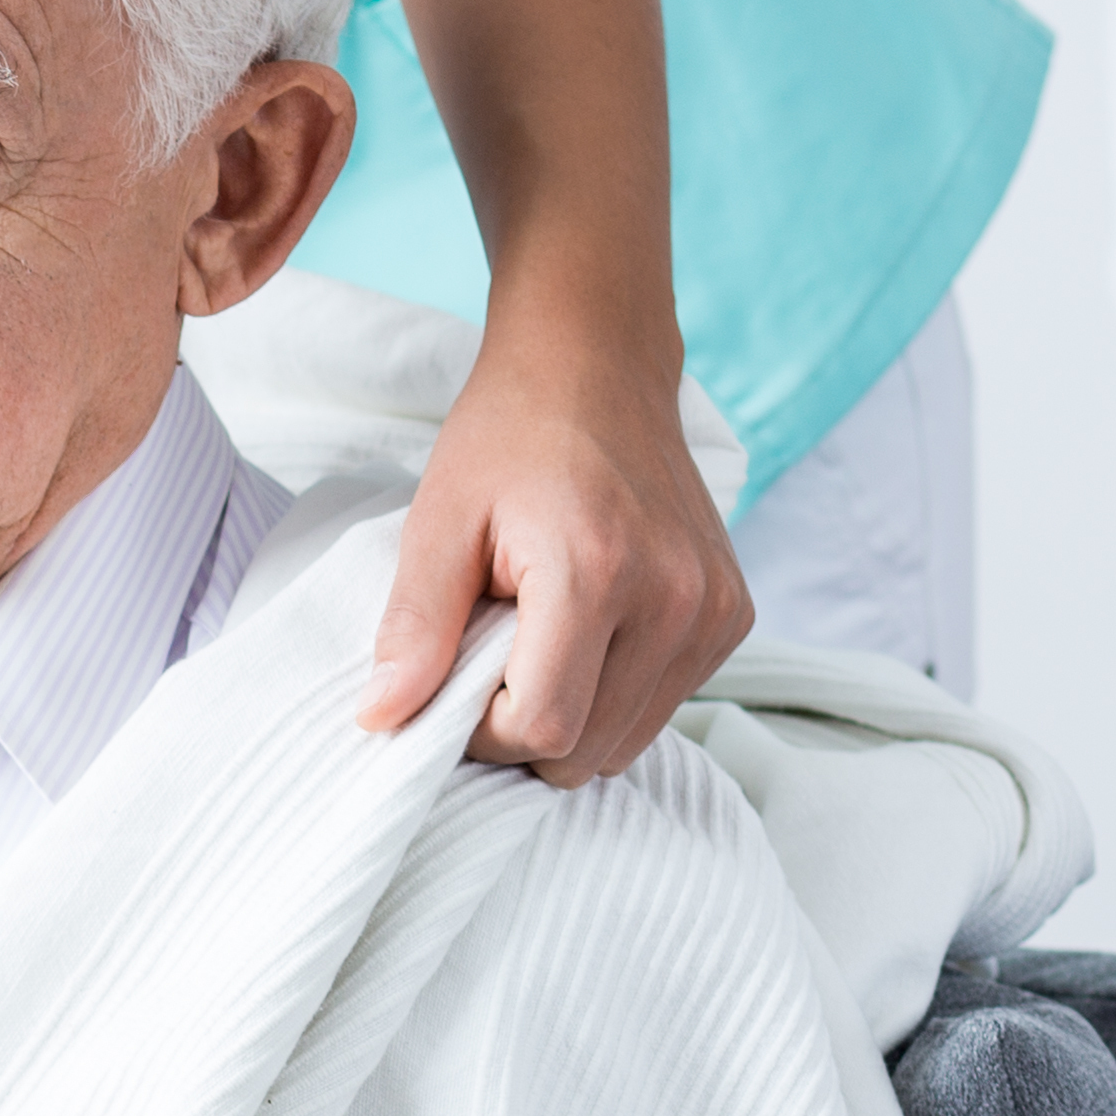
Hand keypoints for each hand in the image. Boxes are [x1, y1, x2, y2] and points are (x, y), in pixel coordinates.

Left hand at [360, 311, 747, 782]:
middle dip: (522, 730)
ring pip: (628, 740)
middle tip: (484, 660)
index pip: (544, 727)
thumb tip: (381, 719)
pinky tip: (582, 633)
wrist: (596, 365)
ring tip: (533, 640)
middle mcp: (676, 601)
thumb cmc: (508, 435)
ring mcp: (715, 611)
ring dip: (571, 716)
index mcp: (597, 574)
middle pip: (589, 750)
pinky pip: (664, 703)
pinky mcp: (734, 615)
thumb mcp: (439, 521)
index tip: (450, 683)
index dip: (481, 732)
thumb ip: (414, 626)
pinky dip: (613, 695)